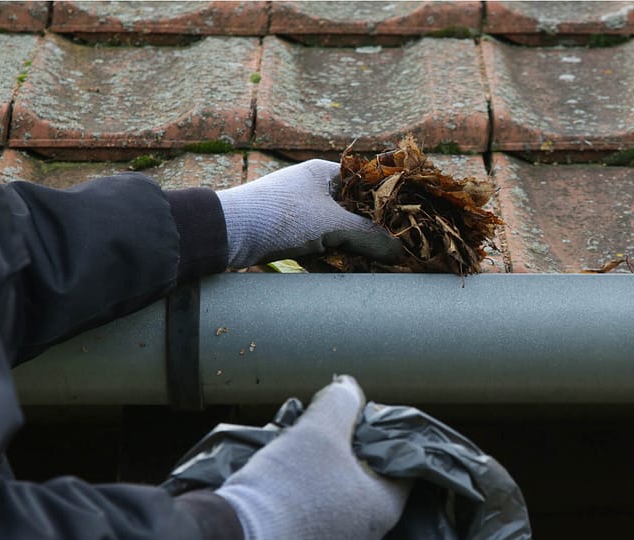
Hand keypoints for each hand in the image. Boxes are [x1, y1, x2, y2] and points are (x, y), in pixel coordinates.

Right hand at [215, 376, 410, 539]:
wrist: (234, 533)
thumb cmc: (288, 483)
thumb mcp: (320, 428)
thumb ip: (341, 401)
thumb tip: (348, 386)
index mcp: (385, 508)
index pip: (403, 462)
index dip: (384, 432)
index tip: (362, 416)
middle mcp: (368, 532)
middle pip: (371, 475)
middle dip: (351, 446)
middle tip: (330, 427)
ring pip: (342, 491)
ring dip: (327, 465)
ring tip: (304, 445)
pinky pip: (321, 508)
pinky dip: (311, 487)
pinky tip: (290, 471)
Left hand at [216, 159, 402, 267]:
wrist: (227, 233)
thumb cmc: (281, 217)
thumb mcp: (332, 226)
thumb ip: (369, 237)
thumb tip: (400, 251)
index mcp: (323, 173)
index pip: (365, 182)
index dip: (386, 200)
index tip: (406, 219)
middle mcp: (311, 188)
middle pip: (352, 209)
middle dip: (371, 231)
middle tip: (394, 247)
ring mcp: (298, 211)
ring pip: (335, 230)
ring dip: (352, 247)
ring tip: (375, 264)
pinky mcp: (286, 234)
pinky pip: (318, 245)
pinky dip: (332, 258)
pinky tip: (347, 272)